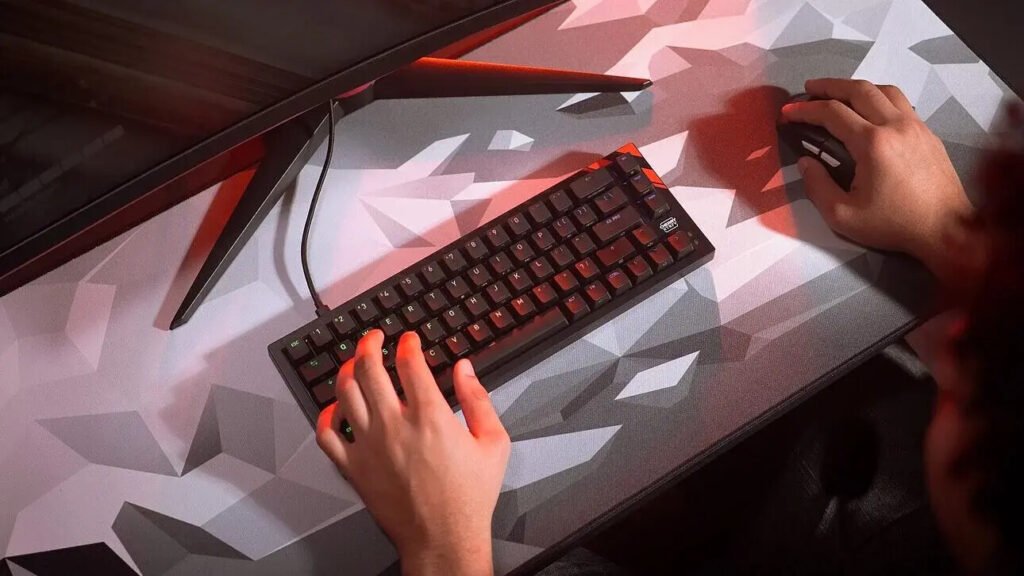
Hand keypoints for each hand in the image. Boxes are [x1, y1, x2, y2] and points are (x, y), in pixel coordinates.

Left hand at [316, 330, 510, 575]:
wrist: (443, 538)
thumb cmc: (467, 498)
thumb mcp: (493, 443)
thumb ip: (478, 399)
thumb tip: (465, 370)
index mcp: (431, 417)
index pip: (410, 363)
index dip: (408, 344)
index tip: (409, 340)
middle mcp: (395, 427)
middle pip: (370, 368)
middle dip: (370, 344)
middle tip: (374, 339)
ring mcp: (370, 446)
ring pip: (346, 393)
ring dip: (347, 369)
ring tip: (353, 362)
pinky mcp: (354, 467)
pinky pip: (327, 434)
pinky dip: (326, 415)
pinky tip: (334, 407)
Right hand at [782, 78, 974, 281]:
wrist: (946, 229)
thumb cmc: (893, 224)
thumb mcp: (842, 215)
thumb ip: (817, 186)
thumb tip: (806, 163)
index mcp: (872, 143)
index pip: (832, 113)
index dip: (806, 110)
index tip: (787, 112)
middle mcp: (895, 125)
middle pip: (859, 90)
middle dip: (829, 86)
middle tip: (808, 89)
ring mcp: (915, 126)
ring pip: (884, 91)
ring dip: (857, 87)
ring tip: (839, 94)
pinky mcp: (928, 133)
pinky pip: (901, 103)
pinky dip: (879, 98)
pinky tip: (870, 111)